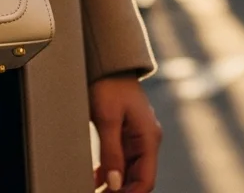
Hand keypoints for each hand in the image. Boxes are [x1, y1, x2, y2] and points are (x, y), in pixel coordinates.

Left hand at [90, 75, 161, 192]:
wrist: (107, 63)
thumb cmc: (109, 85)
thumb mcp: (107, 119)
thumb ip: (111, 152)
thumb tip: (114, 184)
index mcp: (149, 138)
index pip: (145, 180)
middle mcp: (146, 140)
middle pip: (137, 178)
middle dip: (120, 191)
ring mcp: (136, 138)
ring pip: (127, 171)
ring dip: (114, 184)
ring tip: (94, 191)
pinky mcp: (124, 134)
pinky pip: (119, 159)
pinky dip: (108, 172)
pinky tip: (95, 180)